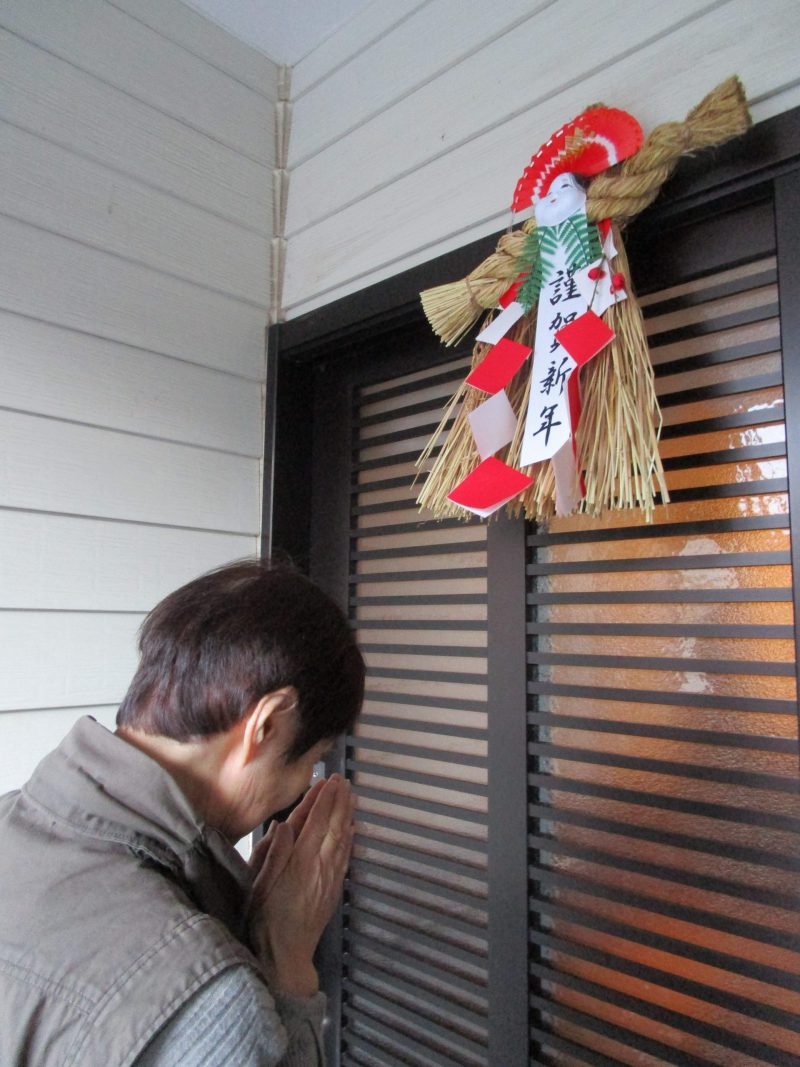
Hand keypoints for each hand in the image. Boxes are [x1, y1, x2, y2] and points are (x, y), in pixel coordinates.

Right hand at [248, 775, 354, 996]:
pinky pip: (345, 857)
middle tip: (343, 781)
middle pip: (333, 826)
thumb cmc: (265, 920)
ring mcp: (329, 878)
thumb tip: (283, 823)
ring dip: (347, 816)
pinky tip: (352, 829)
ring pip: (342, 839)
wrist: (286, 956)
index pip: (315, 822)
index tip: (328, 781)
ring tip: (352, 797)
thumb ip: (273, 854)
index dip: (322, 800)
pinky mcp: (333, 890)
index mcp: (299, 862)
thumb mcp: (260, 886)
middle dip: (339, 802)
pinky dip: (349, 839)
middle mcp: (319, 866)